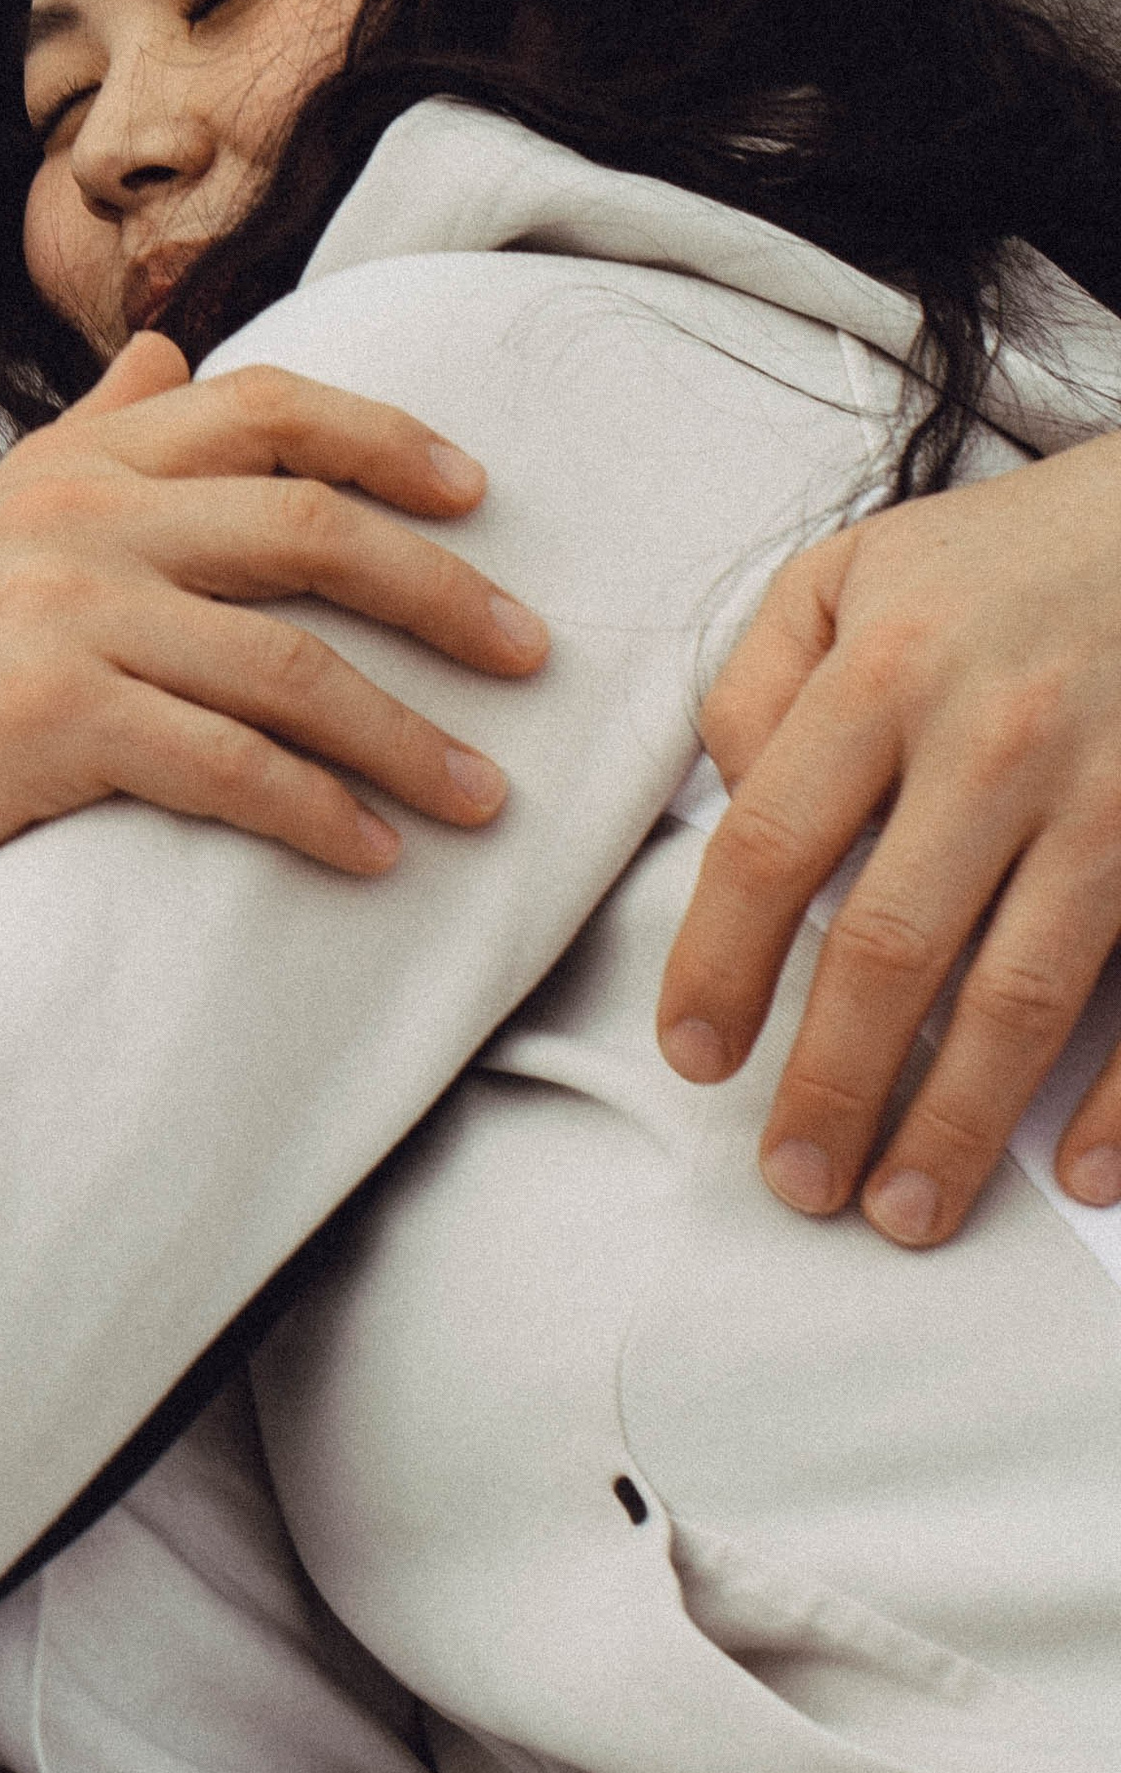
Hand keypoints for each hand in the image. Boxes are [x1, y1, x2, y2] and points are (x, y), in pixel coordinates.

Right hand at [0, 332, 546, 909]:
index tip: (477, 493)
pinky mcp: (47, 723)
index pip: (266, 408)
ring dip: (403, 734)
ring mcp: (65, 616)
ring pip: (286, 662)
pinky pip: (223, 766)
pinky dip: (314, 812)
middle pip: (310, 525)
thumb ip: (91, 433)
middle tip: (527, 653)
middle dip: (440, 588)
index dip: (389, 436)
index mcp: (82, 464)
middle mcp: (82, 518)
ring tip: (482, 794)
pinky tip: (369, 853)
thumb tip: (169, 347)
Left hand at [654, 433, 1120, 1246]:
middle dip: (832, 1081)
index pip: (772, 841)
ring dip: (957, 1122)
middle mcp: (997, 739)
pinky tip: (1078, 1173)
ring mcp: (1111, 798)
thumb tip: (732, 808)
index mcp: (886, 671)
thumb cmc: (999, 563)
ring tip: (904, 1210)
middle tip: (797, 1180)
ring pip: (1022, 993)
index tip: (694, 1053)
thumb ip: (760, 684)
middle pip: (892, 945)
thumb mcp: (847, 573)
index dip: (720, 963)